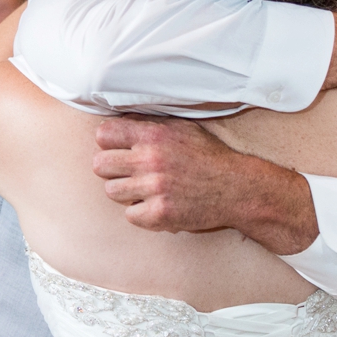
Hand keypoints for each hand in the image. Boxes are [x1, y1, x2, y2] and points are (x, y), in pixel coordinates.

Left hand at [92, 116, 316, 252]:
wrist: (237, 188)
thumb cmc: (209, 156)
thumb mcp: (183, 128)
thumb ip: (151, 124)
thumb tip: (119, 121)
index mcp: (154, 134)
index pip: (104, 135)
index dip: (109, 143)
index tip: (119, 149)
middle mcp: (150, 159)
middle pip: (100, 165)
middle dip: (113, 169)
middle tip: (131, 172)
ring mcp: (154, 188)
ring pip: (112, 191)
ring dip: (127, 192)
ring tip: (146, 189)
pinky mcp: (160, 214)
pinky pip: (130, 215)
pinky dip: (142, 212)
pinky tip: (157, 204)